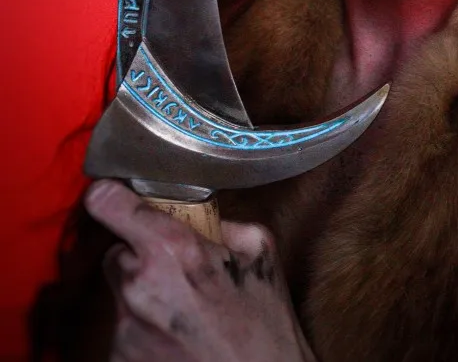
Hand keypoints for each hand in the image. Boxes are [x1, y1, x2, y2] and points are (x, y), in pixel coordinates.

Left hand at [85, 180, 315, 361]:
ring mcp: (124, 329)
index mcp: (170, 248)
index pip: (108, 204)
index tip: (111, 197)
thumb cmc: (264, 323)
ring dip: (145, 299)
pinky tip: (177, 342)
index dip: (109, 197)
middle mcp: (137, 285)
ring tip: (185, 317)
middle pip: (117, 254)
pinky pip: (124, 333)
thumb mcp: (259, 251)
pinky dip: (145, 334)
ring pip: (122, 296)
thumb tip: (201, 216)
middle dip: (142, 260)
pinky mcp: (118, 360)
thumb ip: (223, 223)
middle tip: (178, 276)